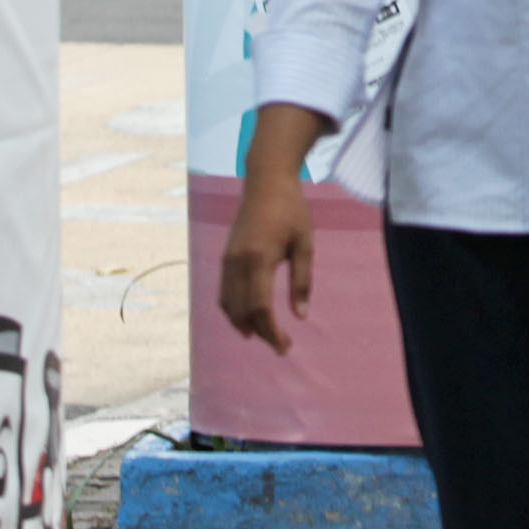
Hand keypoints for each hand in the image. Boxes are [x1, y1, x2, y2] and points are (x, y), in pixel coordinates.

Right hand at [218, 169, 317, 352]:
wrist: (266, 182)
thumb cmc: (292, 211)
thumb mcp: (304, 244)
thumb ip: (302, 281)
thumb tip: (300, 316)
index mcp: (259, 258)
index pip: (260, 307)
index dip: (271, 331)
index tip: (285, 346)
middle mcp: (238, 262)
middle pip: (242, 311)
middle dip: (260, 333)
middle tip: (280, 346)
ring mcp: (227, 260)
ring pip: (228, 305)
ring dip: (243, 324)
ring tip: (264, 335)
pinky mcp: (225, 258)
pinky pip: (224, 293)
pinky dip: (233, 310)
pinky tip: (247, 317)